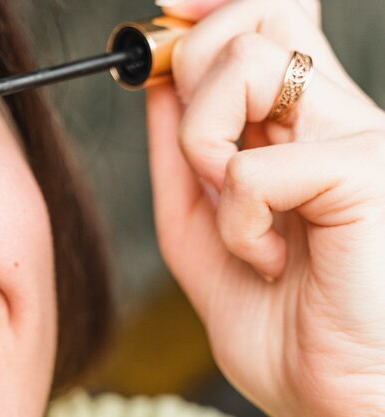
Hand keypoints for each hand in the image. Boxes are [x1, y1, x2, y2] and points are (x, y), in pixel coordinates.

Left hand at [146, 1, 384, 415]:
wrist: (335, 399)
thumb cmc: (281, 325)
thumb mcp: (203, 228)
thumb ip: (181, 152)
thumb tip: (160, 81)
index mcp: (307, 126)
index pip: (270, 19)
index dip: (215, 6)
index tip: (169, 12)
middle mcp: (341, 117)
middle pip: (251, 23)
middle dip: (193, 72)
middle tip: (206, 159)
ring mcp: (361, 138)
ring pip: (246, 65)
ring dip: (204, 143)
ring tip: (234, 210)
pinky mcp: (367, 175)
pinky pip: (255, 163)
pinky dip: (236, 218)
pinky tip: (268, 256)